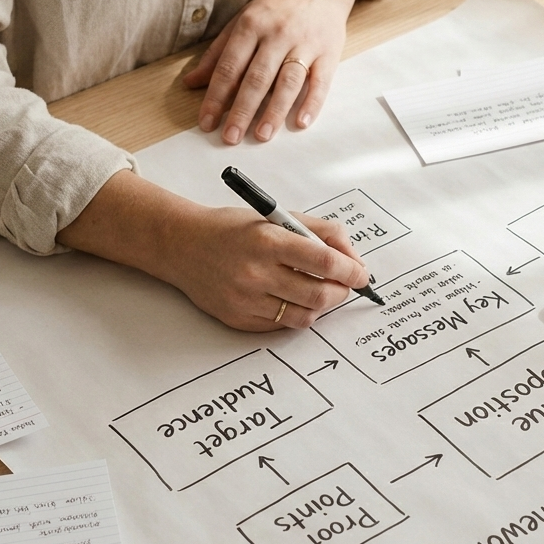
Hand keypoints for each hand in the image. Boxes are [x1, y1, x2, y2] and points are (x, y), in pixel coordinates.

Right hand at [157, 206, 369, 330]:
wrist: (183, 246)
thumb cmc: (233, 229)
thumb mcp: (277, 217)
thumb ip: (321, 232)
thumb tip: (353, 259)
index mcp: (269, 240)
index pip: (326, 262)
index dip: (352, 271)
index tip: (361, 275)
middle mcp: (256, 272)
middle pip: (320, 296)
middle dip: (340, 292)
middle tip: (343, 285)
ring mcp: (246, 299)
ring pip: (304, 317)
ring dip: (320, 306)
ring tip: (317, 291)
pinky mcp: (238, 319)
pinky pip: (282, 326)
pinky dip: (295, 315)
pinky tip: (290, 298)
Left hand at [183, 0, 362, 144]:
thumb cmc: (277, 8)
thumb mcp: (242, 21)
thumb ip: (218, 54)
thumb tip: (192, 83)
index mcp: (251, 25)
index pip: (229, 67)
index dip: (216, 97)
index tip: (207, 122)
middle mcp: (277, 35)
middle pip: (257, 78)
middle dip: (241, 111)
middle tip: (230, 137)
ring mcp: (305, 44)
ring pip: (287, 82)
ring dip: (274, 112)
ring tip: (261, 136)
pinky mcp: (329, 53)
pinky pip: (320, 83)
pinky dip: (312, 104)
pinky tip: (301, 123)